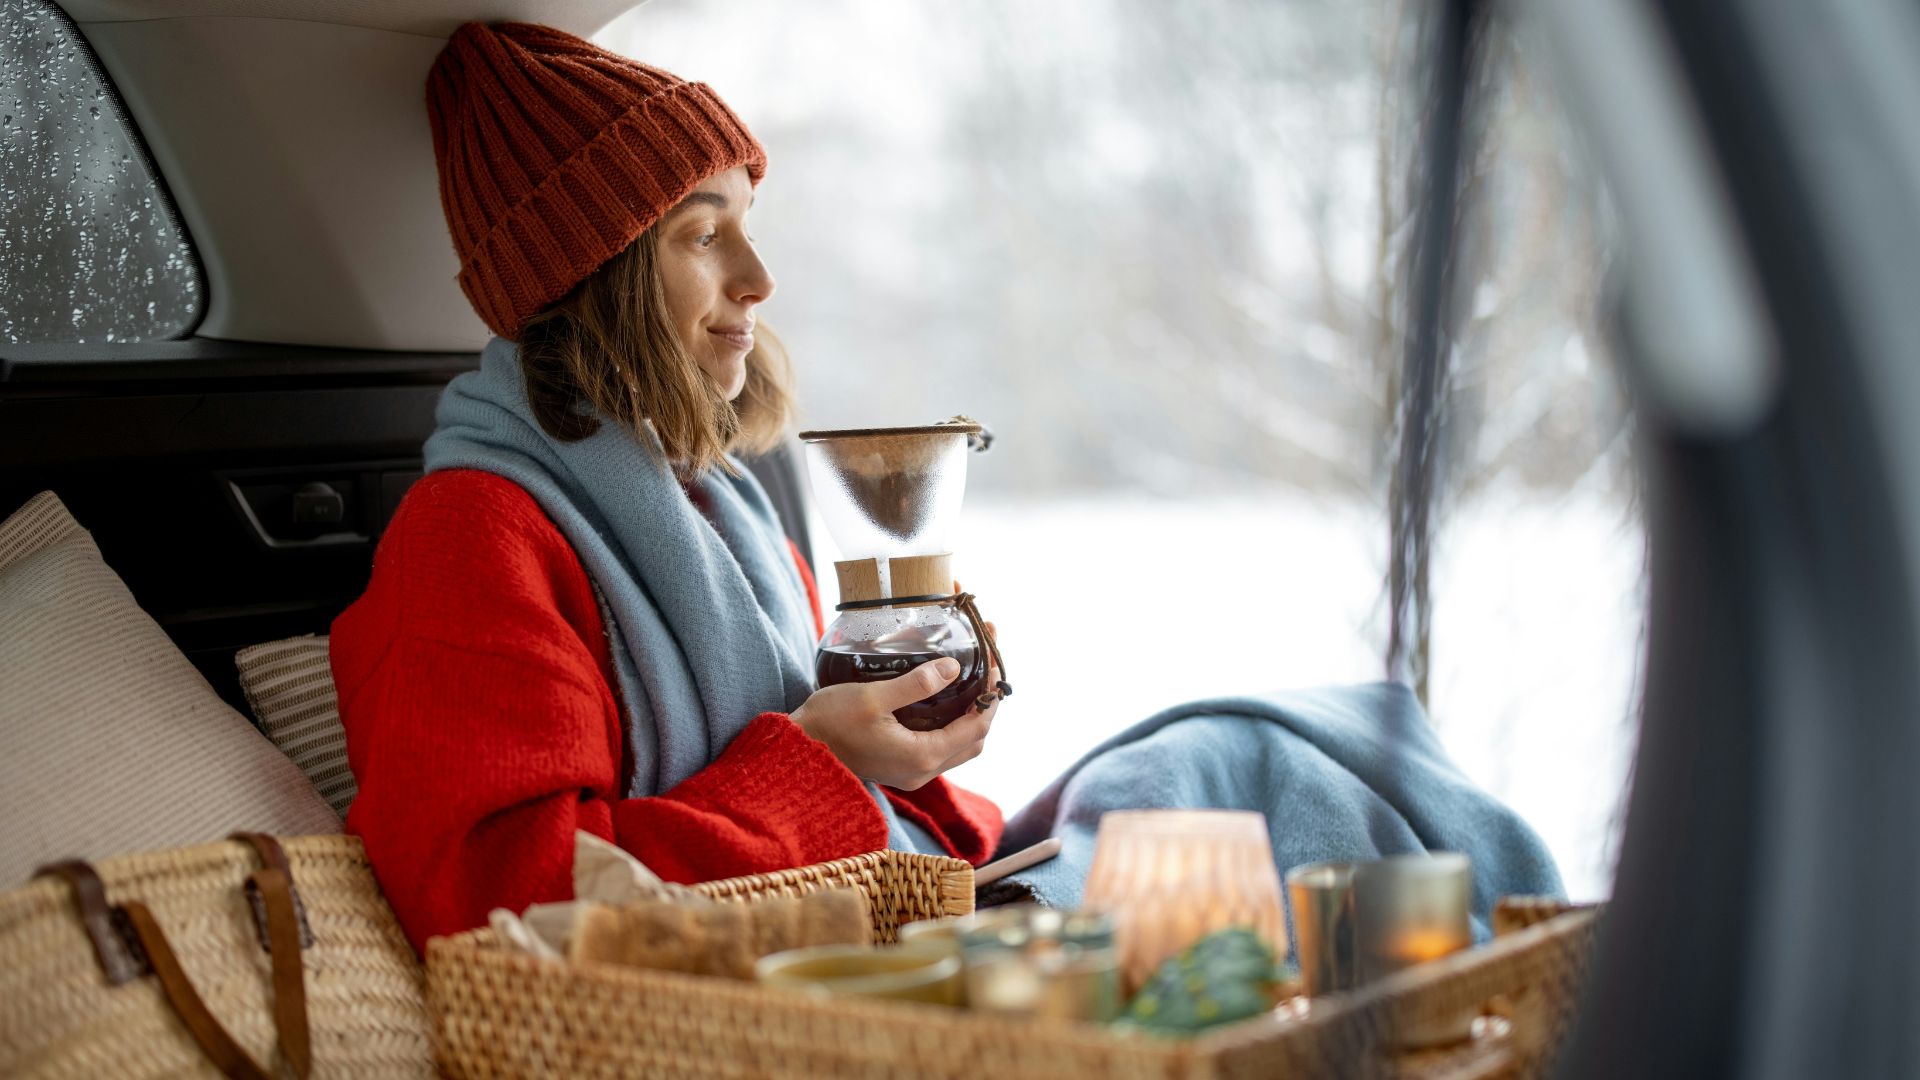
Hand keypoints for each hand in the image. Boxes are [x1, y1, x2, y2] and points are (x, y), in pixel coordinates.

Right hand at [792, 655, 999, 790]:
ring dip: (971, 718)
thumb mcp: (873, 697)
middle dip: (986, 707)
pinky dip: (952, 725)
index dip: (991, 697)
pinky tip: (946, 701)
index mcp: (922, 757)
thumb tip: (953, 668)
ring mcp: (911, 773)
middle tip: (988, 672)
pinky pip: (940, 748)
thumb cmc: (829, 724)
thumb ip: (917, 683)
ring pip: (959, 747)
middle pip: (974, 741)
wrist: (798, 752)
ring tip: (973, 683)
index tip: (995, 666)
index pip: (976, 728)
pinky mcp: (900, 767)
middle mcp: (922, 772)